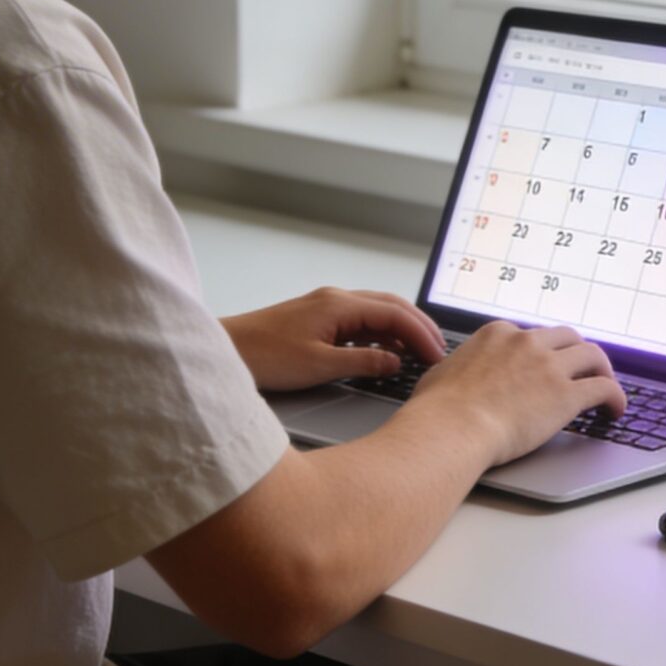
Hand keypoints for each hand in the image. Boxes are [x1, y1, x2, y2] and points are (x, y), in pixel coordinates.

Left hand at [220, 287, 448, 392]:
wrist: (226, 350)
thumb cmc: (264, 356)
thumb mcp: (319, 365)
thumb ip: (363, 362)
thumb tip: (396, 362)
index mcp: (340, 304)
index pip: (395, 314)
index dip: (421, 334)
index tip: (437, 355)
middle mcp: (337, 299)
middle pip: (392, 306)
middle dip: (419, 327)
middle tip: (439, 351)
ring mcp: (327, 307)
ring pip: (377, 312)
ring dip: (402, 330)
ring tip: (420, 354)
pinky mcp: (319, 319)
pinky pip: (361, 321)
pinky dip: (381, 334)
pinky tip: (387, 353)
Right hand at [408, 320, 627, 466]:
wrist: (451, 428)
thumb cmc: (438, 409)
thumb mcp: (442, 373)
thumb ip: (457, 367)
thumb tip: (451, 374)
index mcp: (498, 334)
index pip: (531, 336)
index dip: (543, 351)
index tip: (546, 363)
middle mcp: (527, 342)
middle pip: (567, 338)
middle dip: (577, 352)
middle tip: (582, 368)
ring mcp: (549, 366)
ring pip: (592, 355)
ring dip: (602, 368)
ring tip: (606, 385)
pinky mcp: (566, 394)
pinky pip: (604, 388)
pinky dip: (615, 396)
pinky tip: (615, 410)